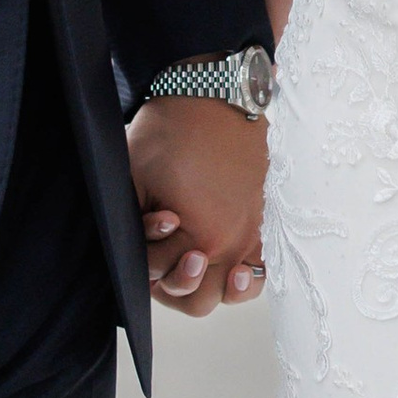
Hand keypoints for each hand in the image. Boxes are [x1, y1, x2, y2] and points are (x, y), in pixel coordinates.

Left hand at [127, 97, 266, 315]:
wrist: (214, 96)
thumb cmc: (171, 133)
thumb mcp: (134, 177)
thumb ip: (134, 226)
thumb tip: (132, 255)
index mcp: (199, 234)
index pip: (163, 278)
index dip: (145, 264)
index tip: (144, 236)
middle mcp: (231, 243)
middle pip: (199, 301)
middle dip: (173, 286)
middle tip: (162, 261)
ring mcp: (252, 234)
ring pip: (231, 293)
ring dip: (208, 286)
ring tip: (193, 263)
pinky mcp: (264, 221)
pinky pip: (261, 269)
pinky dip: (244, 278)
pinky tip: (230, 268)